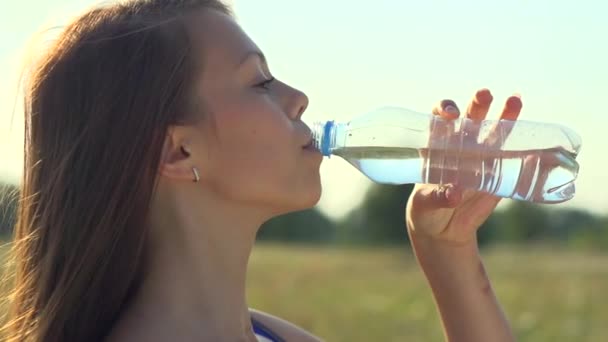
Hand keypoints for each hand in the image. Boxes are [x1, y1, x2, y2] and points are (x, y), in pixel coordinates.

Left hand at [406, 89, 522, 244]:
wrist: (443, 230)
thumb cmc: (425, 211)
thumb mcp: (425, 204)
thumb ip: (437, 197)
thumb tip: (454, 194)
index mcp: (435, 148)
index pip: (439, 119)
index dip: (445, 110)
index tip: (452, 115)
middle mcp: (459, 147)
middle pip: (469, 119)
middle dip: (477, 105)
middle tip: (484, 94)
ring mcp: (480, 158)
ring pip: (494, 133)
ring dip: (505, 116)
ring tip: (515, 100)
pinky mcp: (497, 174)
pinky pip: (512, 158)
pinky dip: (524, 148)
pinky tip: (536, 136)